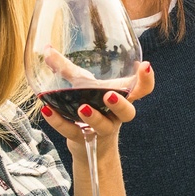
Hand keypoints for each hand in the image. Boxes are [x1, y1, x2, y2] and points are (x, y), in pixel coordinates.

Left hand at [39, 62, 154, 147]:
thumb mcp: (81, 86)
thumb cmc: (89, 107)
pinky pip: (73, 132)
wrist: (87, 146)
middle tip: (109, 95)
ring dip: (94, 117)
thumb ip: (66, 68)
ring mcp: (101, 130)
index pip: (142, 90)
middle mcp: (115, 116)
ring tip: (82, 108)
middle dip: (120, 104)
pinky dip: (60, 122)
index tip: (145, 65)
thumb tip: (47, 49)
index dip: (147, 80)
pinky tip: (48, 111)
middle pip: (128, 113)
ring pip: (104, 126)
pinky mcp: (83, 140)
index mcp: (121, 99)